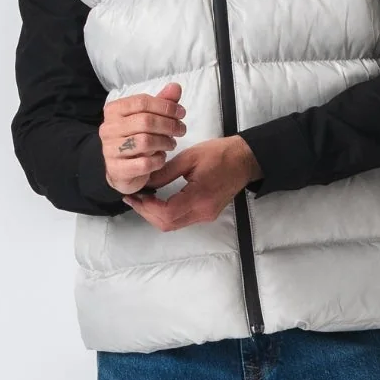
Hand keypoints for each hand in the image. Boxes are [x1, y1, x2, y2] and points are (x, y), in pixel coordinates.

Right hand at [100, 82, 186, 193]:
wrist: (121, 170)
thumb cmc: (135, 139)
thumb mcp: (148, 118)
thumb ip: (161, 102)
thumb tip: (176, 86)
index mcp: (114, 110)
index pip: (142, 102)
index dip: (166, 106)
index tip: (181, 113)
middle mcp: (108, 128)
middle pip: (145, 121)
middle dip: (169, 125)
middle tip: (181, 130)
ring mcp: (110, 150)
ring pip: (145, 142)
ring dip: (164, 142)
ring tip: (171, 144)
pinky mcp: (117, 169)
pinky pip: (144, 163)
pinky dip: (158, 160)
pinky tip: (161, 158)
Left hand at [122, 135, 261, 230]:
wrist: (245, 160)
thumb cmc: (220, 154)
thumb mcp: (189, 158)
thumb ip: (165, 173)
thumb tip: (144, 182)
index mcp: (200, 196)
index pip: (167, 213)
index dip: (146, 207)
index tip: (134, 196)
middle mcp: (203, 211)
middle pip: (167, 224)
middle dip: (146, 213)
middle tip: (133, 199)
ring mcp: (206, 215)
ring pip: (173, 225)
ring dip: (154, 215)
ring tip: (142, 199)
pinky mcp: (207, 214)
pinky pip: (181, 220)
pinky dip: (165, 214)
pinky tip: (157, 201)